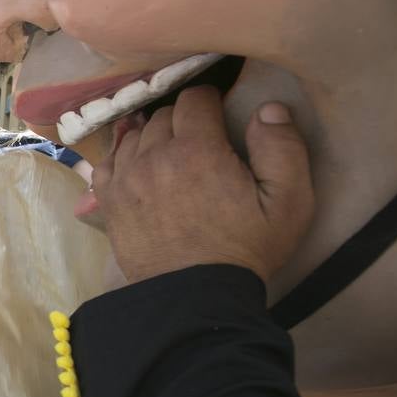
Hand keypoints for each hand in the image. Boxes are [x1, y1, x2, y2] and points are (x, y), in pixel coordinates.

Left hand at [90, 87, 313, 283]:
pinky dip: (122, 157)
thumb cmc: (245, 250)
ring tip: (170, 155)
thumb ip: (283, 148)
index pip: (195, 98)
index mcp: (197, 148)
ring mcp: (126, 179)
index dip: (211, 102)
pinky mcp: (110, 202)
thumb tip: (269, 107)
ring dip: (153, 138)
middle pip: (163, 116)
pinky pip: (108, 162)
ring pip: (134, 136)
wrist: (195, 298)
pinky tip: (136, 165)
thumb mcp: (288, 201)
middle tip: (200, 142)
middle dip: (183, 121)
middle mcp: (154, 156)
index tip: (220, 118)